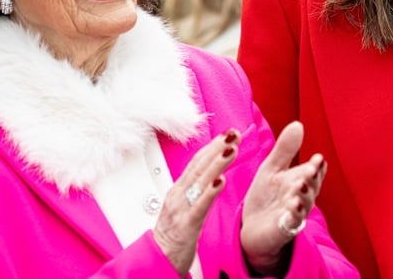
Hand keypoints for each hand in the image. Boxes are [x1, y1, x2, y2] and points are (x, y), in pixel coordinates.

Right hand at [153, 129, 239, 274]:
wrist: (159, 260)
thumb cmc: (174, 235)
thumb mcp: (184, 206)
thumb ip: (195, 190)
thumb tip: (212, 173)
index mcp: (178, 189)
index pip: (197, 161)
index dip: (213, 146)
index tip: (228, 133)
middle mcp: (178, 194)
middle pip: (199, 165)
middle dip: (217, 147)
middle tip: (233, 133)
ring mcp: (181, 208)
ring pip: (200, 181)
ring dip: (217, 163)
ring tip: (231, 148)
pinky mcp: (186, 224)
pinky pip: (199, 206)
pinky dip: (210, 191)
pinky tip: (220, 181)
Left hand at [240, 121, 326, 274]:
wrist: (253, 228)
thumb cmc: (266, 197)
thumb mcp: (272, 169)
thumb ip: (285, 149)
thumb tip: (298, 124)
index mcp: (300, 180)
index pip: (314, 172)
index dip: (317, 166)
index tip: (318, 158)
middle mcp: (301, 197)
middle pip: (311, 187)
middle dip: (312, 178)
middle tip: (312, 169)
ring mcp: (294, 214)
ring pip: (304, 204)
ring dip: (304, 195)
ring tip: (302, 185)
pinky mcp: (283, 229)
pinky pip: (291, 222)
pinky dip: (293, 214)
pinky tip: (292, 205)